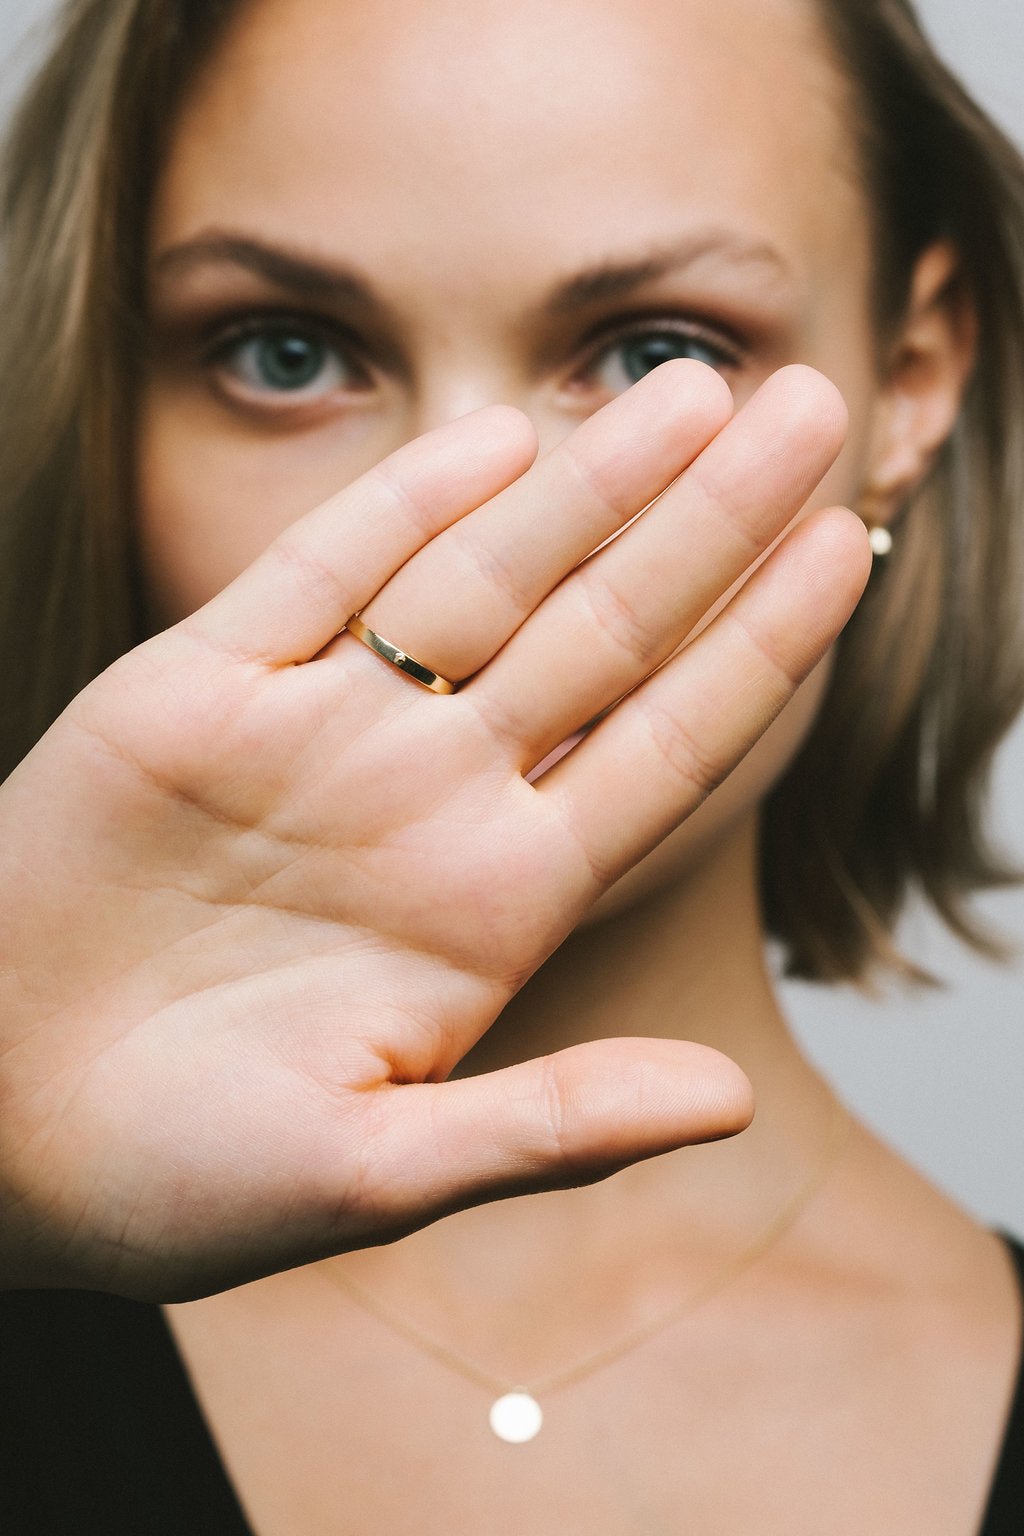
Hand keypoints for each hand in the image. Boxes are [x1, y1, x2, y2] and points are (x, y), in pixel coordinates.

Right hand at [0, 360, 869, 1299]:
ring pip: (480, 576)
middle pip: (600, 630)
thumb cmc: (177, 1179)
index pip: (662, 749)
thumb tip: (725, 1107)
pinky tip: (499, 434)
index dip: (758, 650)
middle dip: (709, 523)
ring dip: (586, 482)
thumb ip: (550, 1127)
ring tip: (694, 392)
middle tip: (816, 408)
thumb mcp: (375, 1176)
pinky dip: (403, 502)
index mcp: (489, 906)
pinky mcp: (196, 692)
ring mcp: (317, 734)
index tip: (849, 552)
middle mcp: (424, 799)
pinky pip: (319, 573)